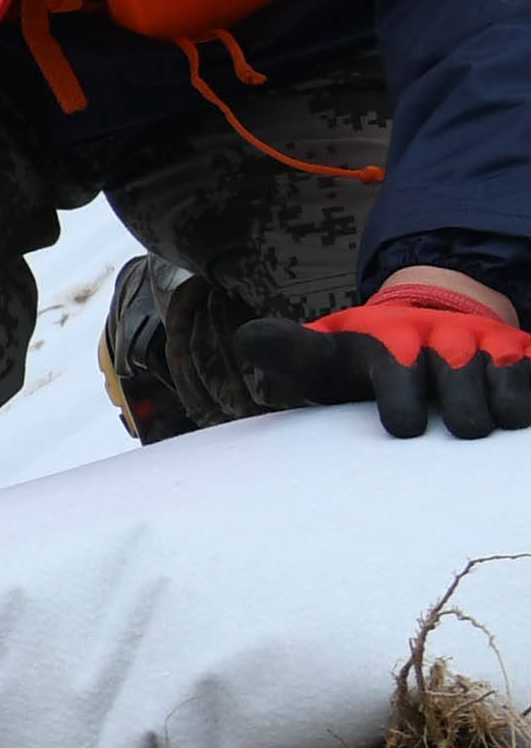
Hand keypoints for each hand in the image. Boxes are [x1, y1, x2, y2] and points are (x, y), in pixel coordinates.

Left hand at [249, 277, 530, 442]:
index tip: (403, 428)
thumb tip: (245, 337)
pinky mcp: (523, 352)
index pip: (395, 364)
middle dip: (462, 400)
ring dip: (506, 395)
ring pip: (505, 366)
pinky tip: (527, 418)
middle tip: (465, 429)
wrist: (427, 317)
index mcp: (389, 338)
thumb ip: (291, 350)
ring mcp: (487, 342)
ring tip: (499, 422)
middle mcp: (442, 335)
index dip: (401, 394)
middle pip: (457, 368)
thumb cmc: (365, 355)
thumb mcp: (326, 352)